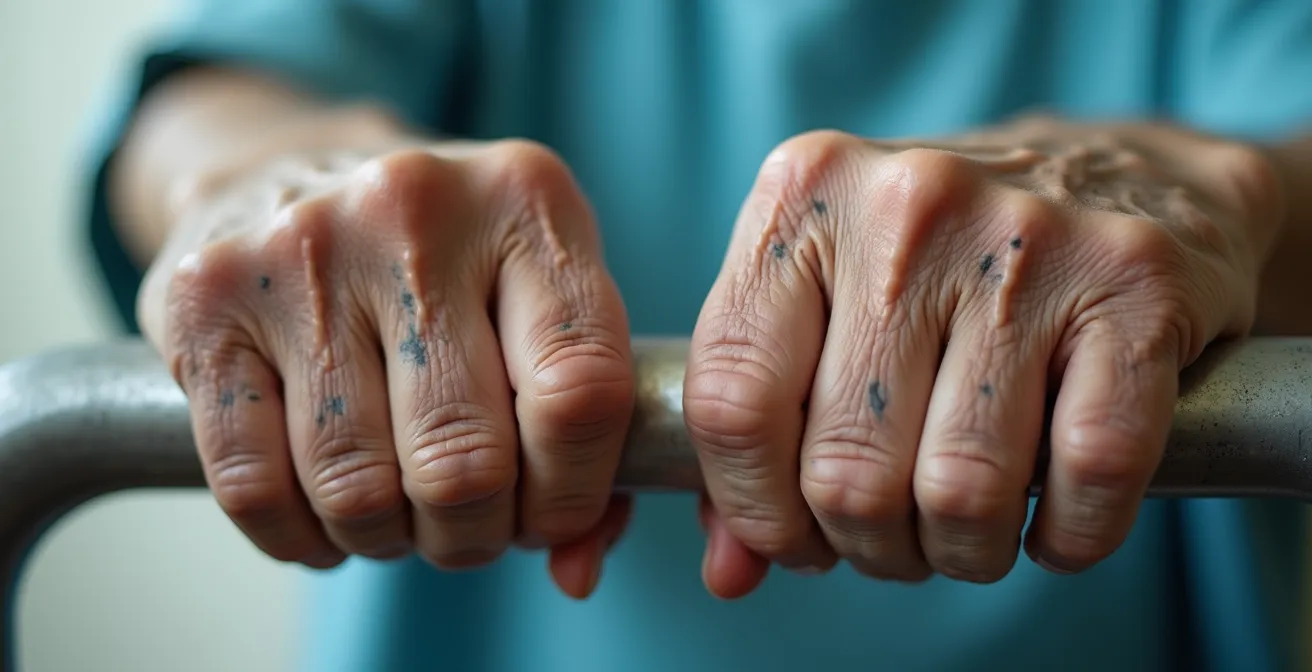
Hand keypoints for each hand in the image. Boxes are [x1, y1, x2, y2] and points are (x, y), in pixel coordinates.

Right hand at [138, 138, 635, 597]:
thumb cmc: (442, 264)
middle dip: (475, 532)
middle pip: (464, 461)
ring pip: (357, 489)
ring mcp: (300, 247)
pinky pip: (253, 487)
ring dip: (387, 538)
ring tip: (397, 513)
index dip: (571, 492)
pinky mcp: (202, 298)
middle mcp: (414, 208)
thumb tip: (578, 568)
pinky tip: (323, 515)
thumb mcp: (535, 303)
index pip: (581, 392)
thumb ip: (590, 436)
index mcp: (528, 201)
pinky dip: (300, 536)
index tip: (549, 515)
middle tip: (468, 525)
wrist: (281, 167)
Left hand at [684, 117, 1283, 594]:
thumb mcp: (827, 305)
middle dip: (869, 544)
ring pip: (962, 491)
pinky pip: (1087, 471)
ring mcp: (1024, 237)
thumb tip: (729, 572)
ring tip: (970, 531)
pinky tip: (1055, 523)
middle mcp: (905, 205)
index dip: (760, 510)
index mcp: (803, 201)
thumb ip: (758, 430)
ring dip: (963, 551)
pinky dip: (1068, 533)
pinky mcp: (1134, 281)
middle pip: (847, 470)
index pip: (732, 403)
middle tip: (898, 539)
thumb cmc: (942, 263)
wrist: (1120, 175)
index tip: (799, 538)